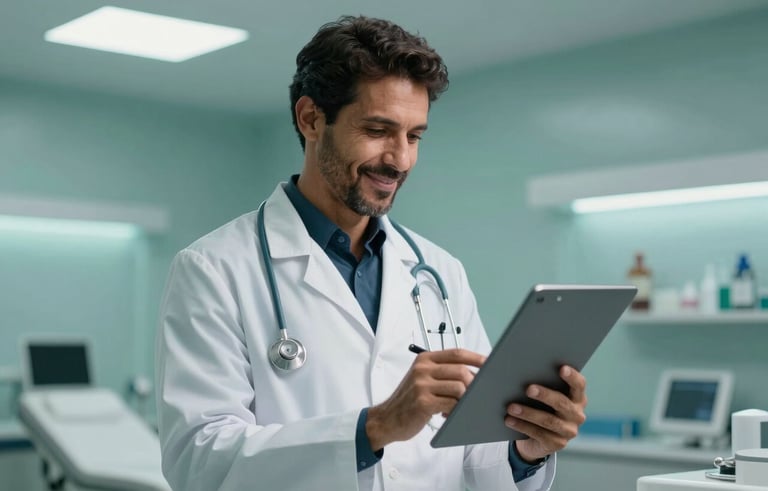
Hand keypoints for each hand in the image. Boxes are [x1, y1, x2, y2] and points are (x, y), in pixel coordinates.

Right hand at [366, 349, 485, 450]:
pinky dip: (455, 410)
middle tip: (475, 395)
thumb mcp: (422, 379)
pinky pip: (452, 404)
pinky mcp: (423, 402)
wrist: (387, 419)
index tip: (490, 363)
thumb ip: (443, 373)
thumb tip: (474, 374)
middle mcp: (422, 369)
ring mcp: (421, 385)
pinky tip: (448, 414)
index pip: (456, 353)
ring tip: (457, 407)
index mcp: (424, 359)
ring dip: (464, 399)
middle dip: (474, 383)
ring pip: (459, 387)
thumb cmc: (409, 400)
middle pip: (460, 370)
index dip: (476, 358)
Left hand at [507, 365, 586, 462]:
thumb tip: (516, 360)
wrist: (537, 437)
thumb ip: (538, 378)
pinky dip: (522, 425)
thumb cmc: (539, 405)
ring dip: (528, 412)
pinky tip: (508, 420)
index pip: (579, 385)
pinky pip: (538, 434)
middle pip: (562, 403)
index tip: (560, 367)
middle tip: (528, 388)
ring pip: (548, 421)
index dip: (572, 376)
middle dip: (545, 395)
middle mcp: (577, 414)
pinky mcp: (556, 444)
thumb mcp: (541, 393)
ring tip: (510, 406)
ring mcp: (568, 431)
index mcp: (577, 397)